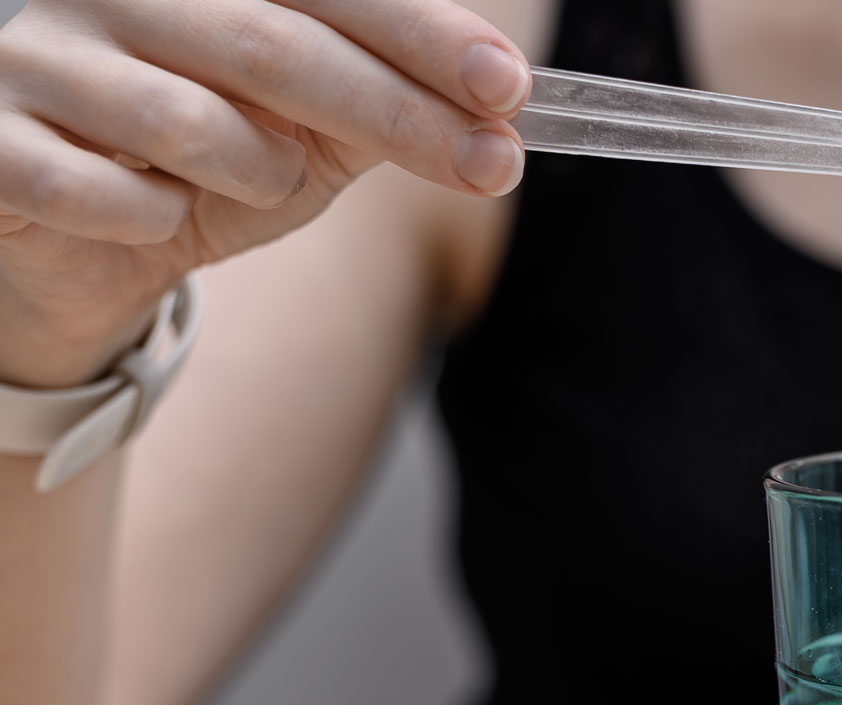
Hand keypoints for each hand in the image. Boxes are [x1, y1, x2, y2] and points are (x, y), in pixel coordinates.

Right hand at [0, 0, 530, 384]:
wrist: (79, 248)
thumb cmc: (209, 170)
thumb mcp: (313, 134)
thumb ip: (386, 105)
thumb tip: (497, 104)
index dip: (421, 31)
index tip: (507, 87)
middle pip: (276, 45)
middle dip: (400, 115)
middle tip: (492, 167)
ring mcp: (36, 54)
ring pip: (191, 122)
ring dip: (259, 174)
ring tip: (257, 182)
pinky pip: (104, 192)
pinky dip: (156, 219)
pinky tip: (155, 214)